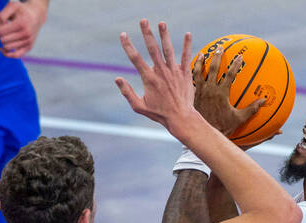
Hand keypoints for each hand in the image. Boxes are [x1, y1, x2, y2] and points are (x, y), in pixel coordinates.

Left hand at [0, 0, 46, 58]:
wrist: (36, 16)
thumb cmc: (21, 11)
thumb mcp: (11, 6)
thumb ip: (2, 15)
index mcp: (21, 24)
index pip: (1, 31)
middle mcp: (26, 34)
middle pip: (3, 39)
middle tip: (1, 29)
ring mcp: (28, 42)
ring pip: (7, 47)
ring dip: (3, 41)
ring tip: (4, 35)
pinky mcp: (29, 47)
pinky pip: (15, 55)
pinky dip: (6, 54)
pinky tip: (1, 48)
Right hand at [116, 21, 197, 137]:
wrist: (181, 118)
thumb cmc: (159, 114)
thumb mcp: (139, 106)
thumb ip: (127, 92)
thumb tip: (117, 79)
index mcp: (149, 79)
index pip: (135, 58)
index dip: (128, 45)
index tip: (123, 34)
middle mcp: (161, 72)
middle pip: (152, 49)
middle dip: (147, 34)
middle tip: (143, 20)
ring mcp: (174, 72)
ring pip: (168, 50)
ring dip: (165, 36)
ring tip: (162, 23)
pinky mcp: (185, 74)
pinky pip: (186, 57)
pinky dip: (187, 46)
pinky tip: (188, 34)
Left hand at [192, 48, 263, 138]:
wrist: (203, 133)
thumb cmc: (222, 127)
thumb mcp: (239, 119)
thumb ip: (252, 109)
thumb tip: (264, 101)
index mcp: (221, 93)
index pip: (229, 74)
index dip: (235, 65)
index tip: (240, 57)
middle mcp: (209, 89)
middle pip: (213, 68)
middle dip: (217, 56)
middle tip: (220, 48)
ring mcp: (199, 91)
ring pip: (198, 72)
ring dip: (200, 61)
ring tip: (202, 54)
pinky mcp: (192, 95)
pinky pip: (190, 81)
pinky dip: (190, 73)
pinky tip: (189, 69)